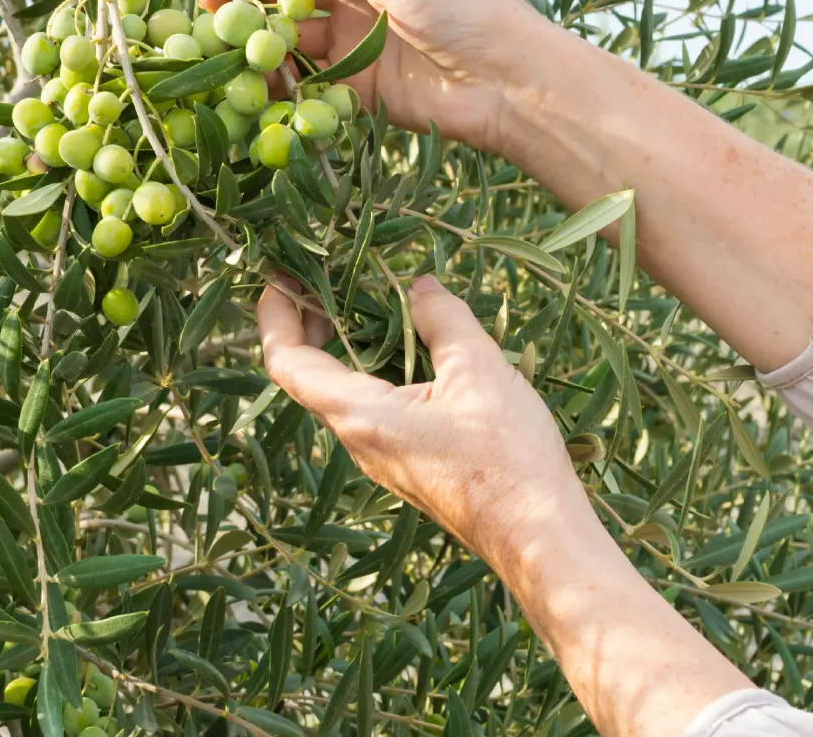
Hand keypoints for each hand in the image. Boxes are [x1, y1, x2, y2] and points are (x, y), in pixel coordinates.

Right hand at [199, 0, 563, 151]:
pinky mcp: (355, 88)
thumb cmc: (457, 3)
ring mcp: (352, 40)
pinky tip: (256, 82)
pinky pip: (304, 81)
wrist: (508, 81)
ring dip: (253, 38)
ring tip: (223, 46)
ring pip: (285, 35)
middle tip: (205, 7)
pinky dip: (278, 81)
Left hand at [256, 273, 590, 567]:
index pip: (287, 362)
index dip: (276, 315)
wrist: (537, 536)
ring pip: (345, 395)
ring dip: (348, 346)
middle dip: (310, 323)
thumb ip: (443, 319)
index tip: (282, 276)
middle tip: (325, 278)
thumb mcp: (477, 370)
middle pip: (310, 377)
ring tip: (370, 303)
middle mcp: (359, 442)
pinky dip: (379, 371)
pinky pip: (376, 411)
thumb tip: (420, 286)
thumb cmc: (506, 456)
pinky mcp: (409, 468)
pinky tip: (414, 351)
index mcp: (360, 415)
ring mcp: (383, 460)